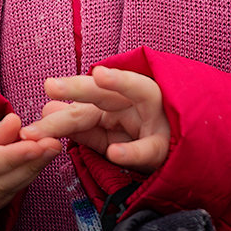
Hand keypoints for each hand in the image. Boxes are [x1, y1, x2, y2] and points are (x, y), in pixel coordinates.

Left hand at [20, 65, 169, 173]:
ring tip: (99, 77)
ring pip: (141, 91)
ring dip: (121, 82)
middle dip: (78, 87)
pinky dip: (133, 151)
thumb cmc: (141, 139)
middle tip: (51, 85)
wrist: (189, 153)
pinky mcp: (167, 145)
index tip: (42, 98)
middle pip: (105, 90)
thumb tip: (45, 108)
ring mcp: (154, 118)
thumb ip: (78, 124)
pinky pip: (151, 146)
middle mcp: (133, 102)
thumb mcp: (107, 134)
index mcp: (115, 102)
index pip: (84, 102)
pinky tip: (114, 152)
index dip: (61, 105)